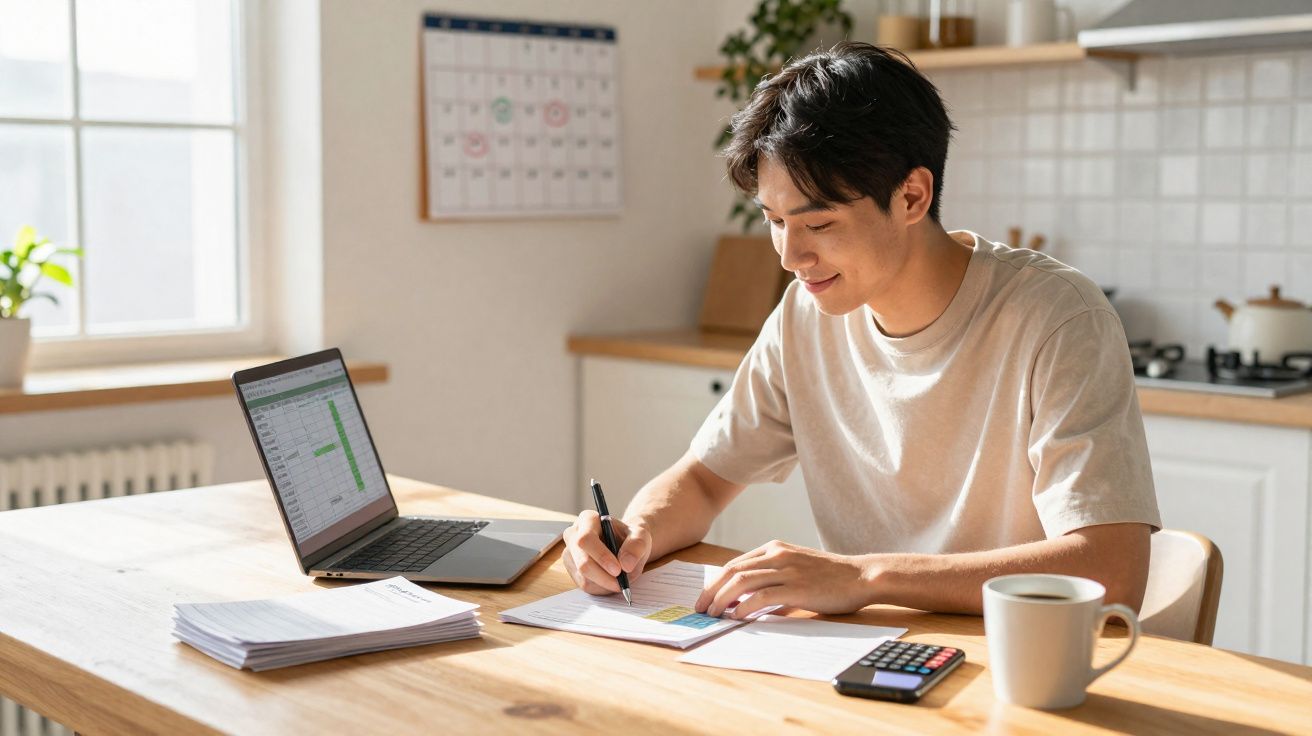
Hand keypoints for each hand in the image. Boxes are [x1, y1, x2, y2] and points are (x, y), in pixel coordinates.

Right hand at [560, 510, 652, 595]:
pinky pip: (585, 585)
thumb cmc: (630, 538)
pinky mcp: (572, 570)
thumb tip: (626, 565)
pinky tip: (611, 581)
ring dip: (605, 584)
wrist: (626, 546)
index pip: (586, 539)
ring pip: (583, 577)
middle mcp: (573, 535)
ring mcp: (570, 554)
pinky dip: (601, 588)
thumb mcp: (641, 536)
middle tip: (622, 583)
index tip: (618, 570)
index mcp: (587, 520)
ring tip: (620, 579)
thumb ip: (636, 546)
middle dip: (604, 576)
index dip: (601, 556)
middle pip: (582, 561)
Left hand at [694, 540, 876, 618]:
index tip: (706, 597)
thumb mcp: (797, 567)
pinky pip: (761, 596)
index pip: (736, 563)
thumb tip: (748, 600)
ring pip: (742, 581)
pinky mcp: (796, 587)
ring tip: (714, 614)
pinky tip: (736, 617)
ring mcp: (787, 569)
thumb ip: (773, 577)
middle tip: (701, 608)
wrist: (861, 576)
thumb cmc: (831, 576)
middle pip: (732, 570)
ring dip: (722, 599)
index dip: (716, 581)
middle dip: (711, 590)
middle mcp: (777, 555)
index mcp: (775, 548)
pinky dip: (744, 607)